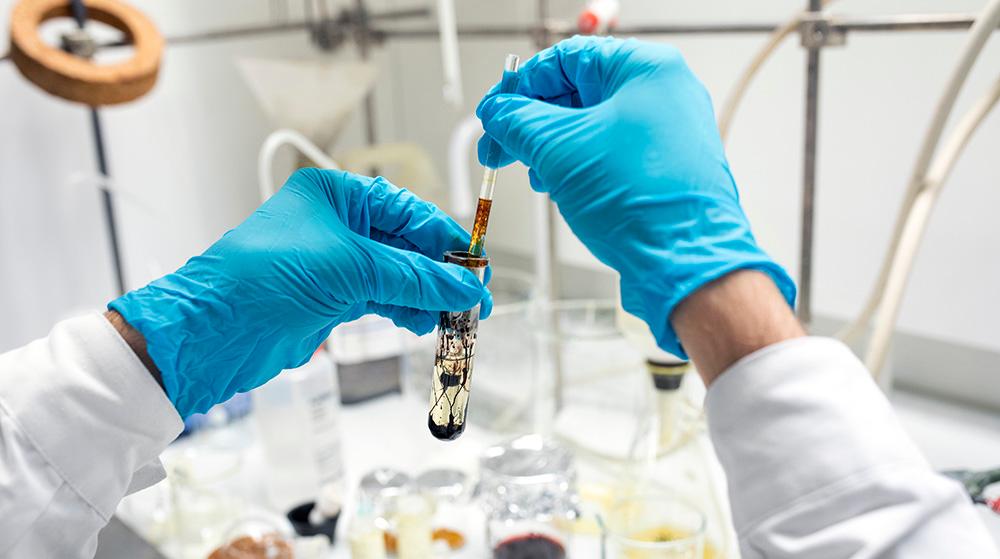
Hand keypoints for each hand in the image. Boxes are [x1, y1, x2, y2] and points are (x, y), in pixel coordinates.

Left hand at [110, 169, 491, 417]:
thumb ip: (415, 277)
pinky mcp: (329, 297)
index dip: (444, 238)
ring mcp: (332, 262)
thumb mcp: (352, 268)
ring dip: (426, 294)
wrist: (214, 332)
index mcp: (334, 195)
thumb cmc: (265, 279)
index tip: (475, 264)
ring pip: (395, 274)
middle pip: (404, 244)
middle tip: (473, 296)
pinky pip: (381, 298)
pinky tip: (426, 321)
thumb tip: (465, 286)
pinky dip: (405, 309)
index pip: (406, 211)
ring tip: (455, 316)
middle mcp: (334, 224)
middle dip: (439, 271)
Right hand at [476, 36, 794, 356]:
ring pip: (592, 127)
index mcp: (645, 69)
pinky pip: (611, 155)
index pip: (566, 58)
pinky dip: (579, 167)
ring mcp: (668, 134)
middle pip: (579, 93)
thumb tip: (497, 113)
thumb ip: (518, 122)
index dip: (520, 86)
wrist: (685, 263)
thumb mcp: (558, 150)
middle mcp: (664, 95)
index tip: (494, 112)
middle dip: (532, 122)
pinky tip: (560, 187)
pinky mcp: (666, 170)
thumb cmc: (642, 202)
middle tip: (500, 146)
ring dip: (552, 148)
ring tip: (531, 172)